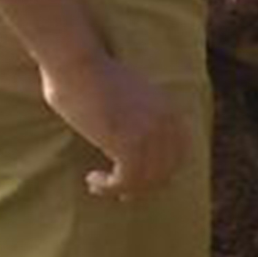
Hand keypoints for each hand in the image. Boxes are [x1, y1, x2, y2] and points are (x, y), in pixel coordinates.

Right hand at [38, 50, 188, 201]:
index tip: (138, 180)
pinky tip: (92, 181)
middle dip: (142, 186)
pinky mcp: (129, 144)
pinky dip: (109, 187)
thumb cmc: (91, 77)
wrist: (78, 64)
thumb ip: (140, 118)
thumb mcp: (128, 98)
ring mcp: (150, 134)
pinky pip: (126, 181)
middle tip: (119, 192)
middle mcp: (166, 123)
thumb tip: (133, 143)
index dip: (160, 173)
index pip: (179, 155)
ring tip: (98, 185)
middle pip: (164, 172)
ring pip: (145, 181)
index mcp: (170, 110)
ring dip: (120, 189)